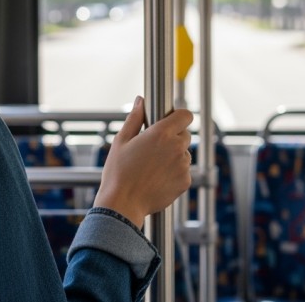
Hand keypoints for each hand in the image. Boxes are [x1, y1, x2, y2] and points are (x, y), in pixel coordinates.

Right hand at [93, 96, 192, 227]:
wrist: (123, 204)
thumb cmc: (118, 172)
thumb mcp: (121, 141)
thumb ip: (134, 118)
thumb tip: (141, 101)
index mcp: (161, 133)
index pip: (185, 115)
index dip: (178, 117)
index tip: (169, 121)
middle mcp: (176, 148)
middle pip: (185, 134)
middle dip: (173, 138)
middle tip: (154, 147)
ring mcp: (183, 166)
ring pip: (184, 154)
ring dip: (174, 156)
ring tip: (152, 166)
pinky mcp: (185, 182)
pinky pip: (183, 171)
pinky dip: (174, 173)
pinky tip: (156, 178)